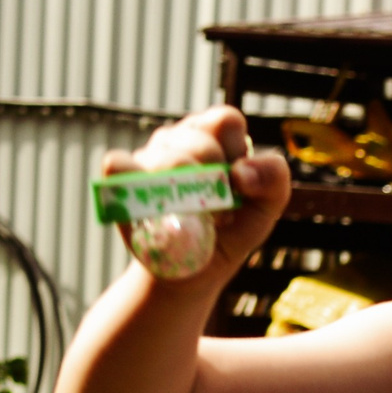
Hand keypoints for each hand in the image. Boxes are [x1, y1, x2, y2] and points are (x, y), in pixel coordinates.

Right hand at [99, 104, 291, 281]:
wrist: (194, 272)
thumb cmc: (232, 231)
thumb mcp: (266, 208)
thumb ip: (273, 180)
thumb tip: (240, 171)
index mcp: (219, 138)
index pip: (225, 120)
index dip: (231, 150)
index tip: (235, 184)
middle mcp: (183, 140)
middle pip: (198, 141)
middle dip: (212, 181)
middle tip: (214, 211)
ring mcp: (150, 156)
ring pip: (164, 156)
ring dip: (183, 195)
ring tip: (190, 218)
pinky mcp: (121, 177)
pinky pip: (118, 164)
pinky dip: (133, 183)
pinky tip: (150, 208)